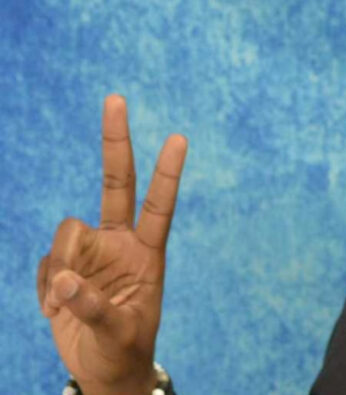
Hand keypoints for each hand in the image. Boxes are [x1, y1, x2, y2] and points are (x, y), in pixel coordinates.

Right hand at [38, 95, 186, 394]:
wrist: (104, 370)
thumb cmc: (124, 348)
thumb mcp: (119, 333)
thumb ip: (93, 307)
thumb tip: (66, 280)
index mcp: (147, 253)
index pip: (159, 205)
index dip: (167, 173)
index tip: (179, 137)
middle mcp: (119, 242)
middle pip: (116, 183)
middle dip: (115, 141)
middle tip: (117, 97)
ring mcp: (89, 252)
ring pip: (64, 236)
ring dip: (61, 270)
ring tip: (68, 306)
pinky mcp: (63, 267)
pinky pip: (46, 267)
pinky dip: (47, 292)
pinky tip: (58, 311)